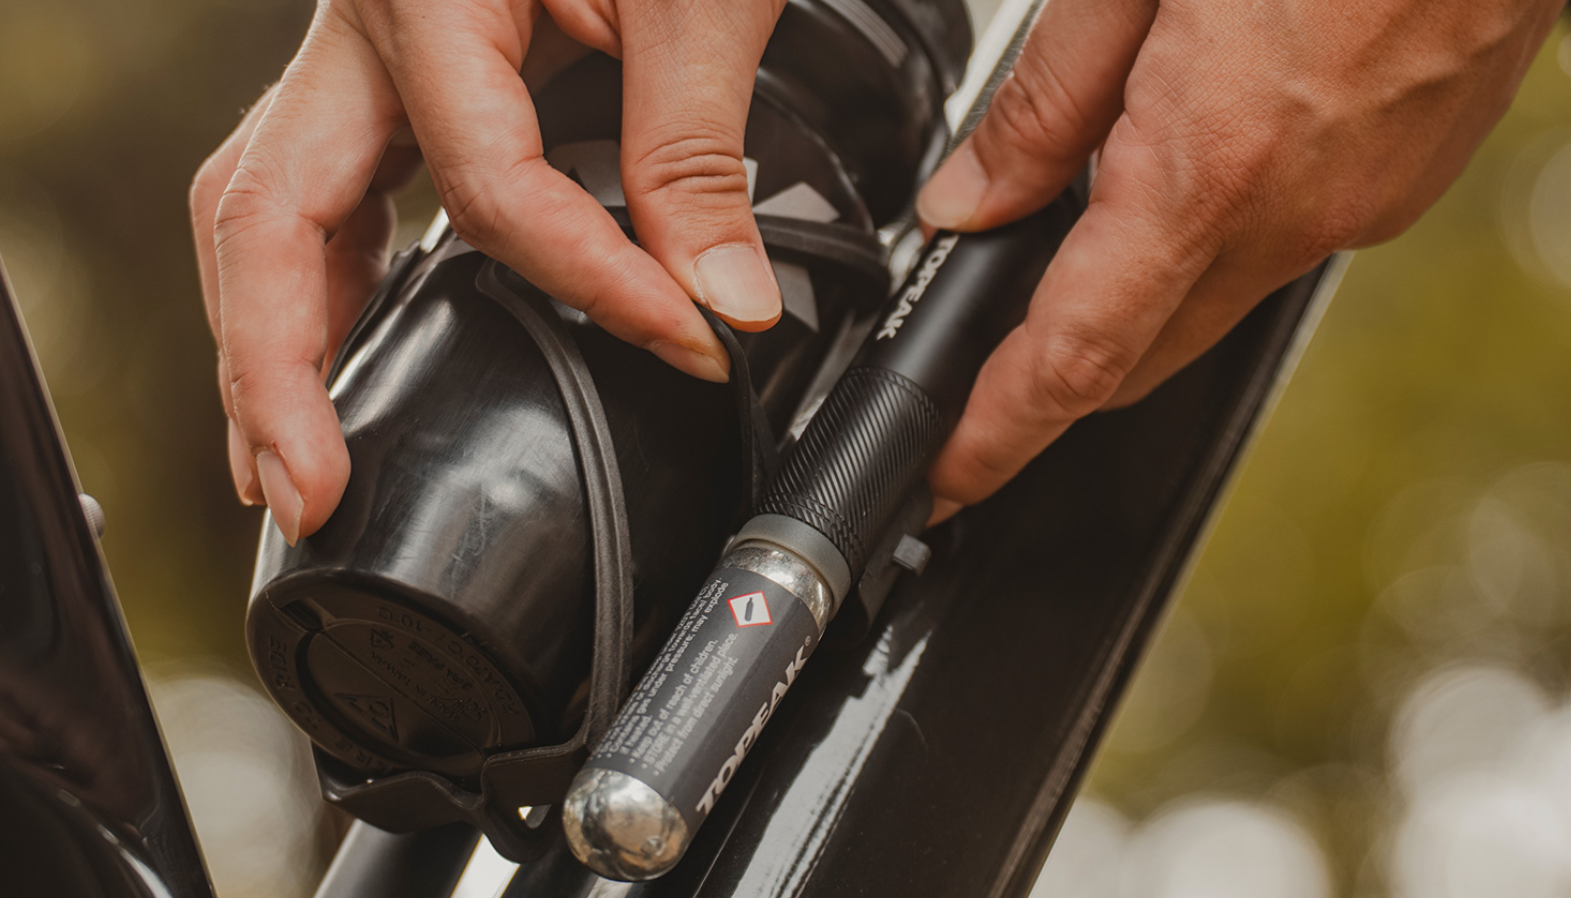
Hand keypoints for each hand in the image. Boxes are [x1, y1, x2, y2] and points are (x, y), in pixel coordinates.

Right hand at [191, 0, 785, 542]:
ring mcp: (358, 52)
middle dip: (278, 362)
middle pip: (267, 206)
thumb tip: (722, 299)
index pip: (488, 181)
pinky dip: (320, 287)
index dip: (589, 278)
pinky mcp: (384, 79)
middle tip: (310, 487)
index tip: (687, 338)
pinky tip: (332, 362)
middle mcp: (363, 22)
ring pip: (266, 207)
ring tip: (289, 468)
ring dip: (271, 344)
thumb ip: (695, 145)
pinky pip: (320, 193)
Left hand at [919, 0, 1562, 519]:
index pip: (1075, 355)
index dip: (997, 435)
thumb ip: (1041, 103)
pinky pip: (1276, 251)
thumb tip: (968, 200)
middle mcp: (1295, 212)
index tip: (947, 477)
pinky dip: (1207, 250)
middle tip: (978, 393)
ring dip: (1129, 316)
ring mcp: (1360, 206)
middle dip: (1049, 393)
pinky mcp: (1399, 183)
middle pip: (1140, 359)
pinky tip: (1179, 190)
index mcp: (1209, 165)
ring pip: (1209, 308)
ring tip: (1056, 277)